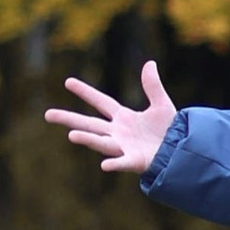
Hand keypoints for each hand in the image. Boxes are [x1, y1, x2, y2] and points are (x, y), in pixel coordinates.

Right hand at [44, 60, 178, 175]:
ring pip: (101, 142)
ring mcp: (124, 147)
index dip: (85, 92)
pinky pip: (122, 163)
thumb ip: (153, 86)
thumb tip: (149, 63)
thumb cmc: (169, 131)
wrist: (181, 152)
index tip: (68, 81)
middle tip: (47, 114)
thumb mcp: (162, 104)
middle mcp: (118, 132)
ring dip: (87, 139)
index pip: (100, 102)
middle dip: (69, 119)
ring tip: (71, 135)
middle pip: (89, 124)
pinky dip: (114, 165)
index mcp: (123, 118)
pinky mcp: (134, 162)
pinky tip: (104, 166)